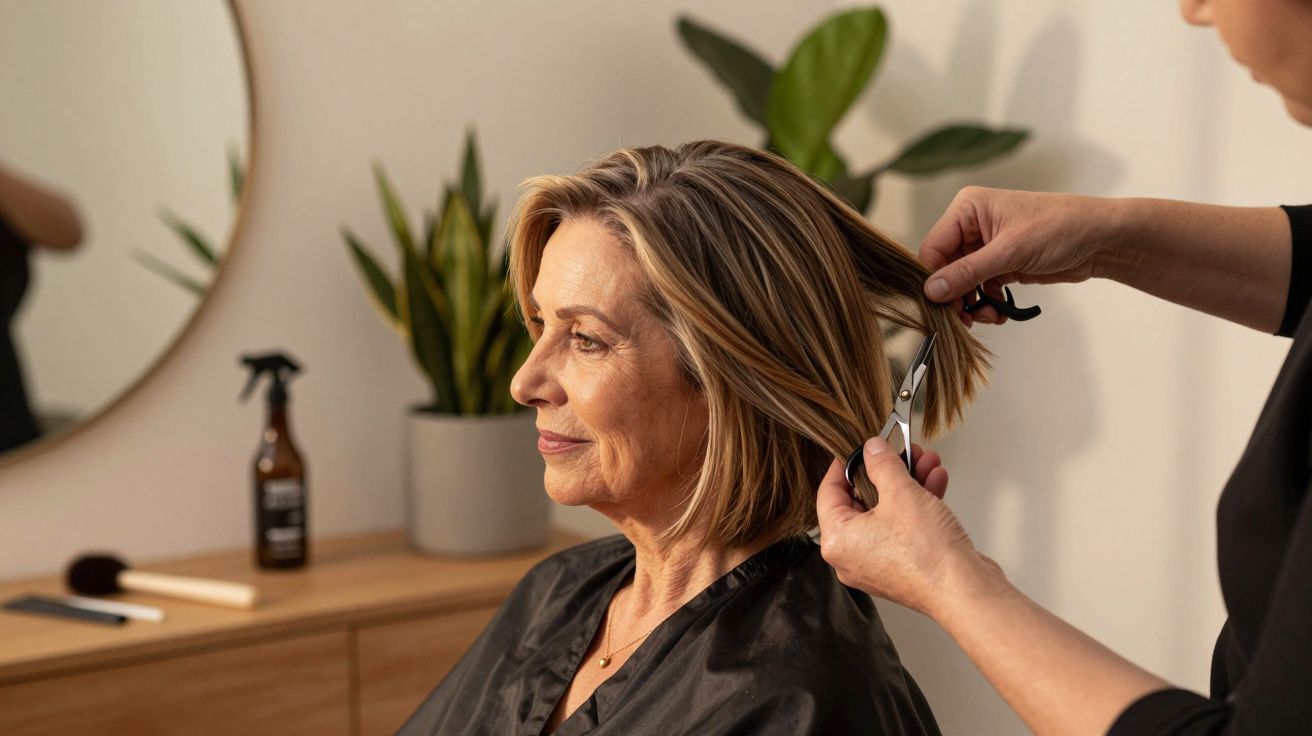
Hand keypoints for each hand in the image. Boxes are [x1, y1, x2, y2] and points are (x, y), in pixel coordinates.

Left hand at [817, 436, 997, 617]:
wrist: (965, 590)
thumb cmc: (927, 555)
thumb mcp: (901, 493)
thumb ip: (882, 464)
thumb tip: (873, 450)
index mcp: (837, 541)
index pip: (828, 492)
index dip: (843, 464)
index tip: (857, 448)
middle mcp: (852, 557)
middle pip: (861, 501)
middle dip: (887, 471)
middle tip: (900, 452)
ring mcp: (878, 564)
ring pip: (887, 512)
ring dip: (907, 483)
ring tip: (925, 461)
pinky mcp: (903, 566)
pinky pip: (903, 528)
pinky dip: (917, 505)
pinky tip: (935, 481)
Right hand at [920, 187, 1119, 325]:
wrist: (1100, 239)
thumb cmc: (1060, 228)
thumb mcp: (1010, 251)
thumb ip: (967, 272)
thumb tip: (932, 291)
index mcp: (967, 209)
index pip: (933, 247)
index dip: (933, 278)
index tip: (940, 305)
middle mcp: (972, 225)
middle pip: (945, 268)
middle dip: (954, 295)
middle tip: (964, 320)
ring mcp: (986, 246)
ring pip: (961, 282)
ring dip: (970, 304)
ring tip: (987, 318)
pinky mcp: (1000, 264)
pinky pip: (979, 288)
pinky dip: (985, 304)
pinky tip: (998, 313)